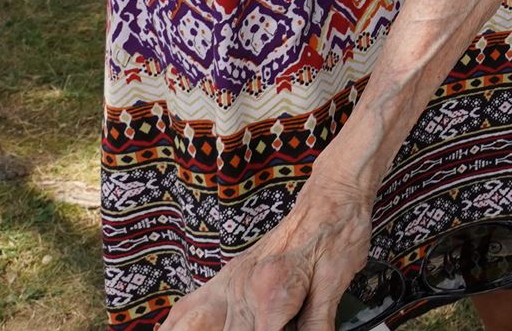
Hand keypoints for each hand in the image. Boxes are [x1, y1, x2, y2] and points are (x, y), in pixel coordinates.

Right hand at [158, 175, 371, 330]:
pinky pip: (190, 305)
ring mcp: (231, 279)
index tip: (285, 330)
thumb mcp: (336, 284)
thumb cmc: (340, 231)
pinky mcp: (230, 275)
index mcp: (271, 292)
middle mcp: (242, 286)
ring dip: (186, 330)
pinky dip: (176, 324)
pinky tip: (171, 330)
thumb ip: (317, 324)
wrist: (333, 194)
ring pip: (192, 321)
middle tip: (252, 326)